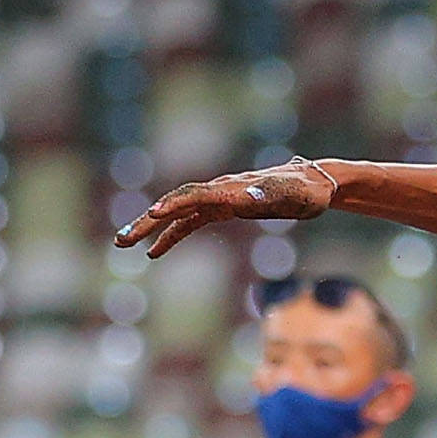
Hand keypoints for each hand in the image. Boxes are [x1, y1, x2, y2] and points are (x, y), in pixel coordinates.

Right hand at [117, 158, 337, 257]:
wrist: (314, 185)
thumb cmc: (305, 190)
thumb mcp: (292, 194)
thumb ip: (269, 193)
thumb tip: (246, 194)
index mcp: (232, 187)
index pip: (196, 195)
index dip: (175, 204)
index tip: (154, 215)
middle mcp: (219, 191)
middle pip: (175, 204)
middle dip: (148, 222)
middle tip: (122, 239)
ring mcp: (218, 199)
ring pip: (176, 214)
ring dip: (150, 229)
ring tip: (125, 244)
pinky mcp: (222, 209)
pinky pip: (189, 224)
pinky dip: (172, 236)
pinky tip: (154, 252)